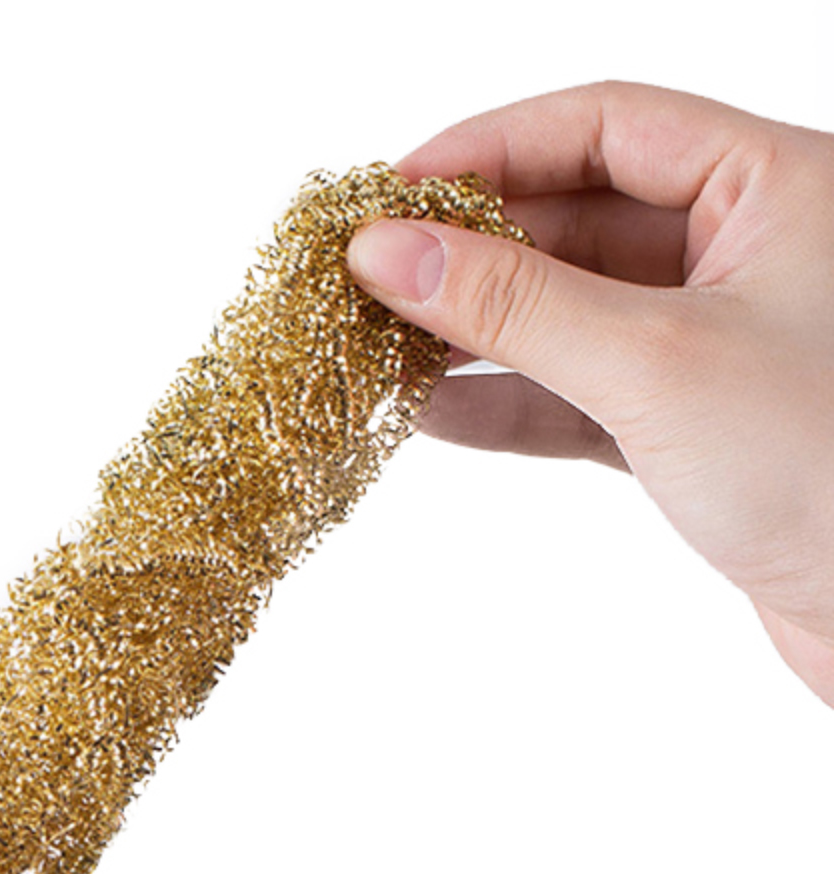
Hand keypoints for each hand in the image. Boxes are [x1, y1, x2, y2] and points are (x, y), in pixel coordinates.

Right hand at [346, 80, 833, 707]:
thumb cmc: (825, 466)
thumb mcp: (651, 363)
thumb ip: (514, 304)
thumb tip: (388, 252)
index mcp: (774, 188)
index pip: (605, 127)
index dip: (490, 150)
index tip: (388, 194)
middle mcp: (745, 254)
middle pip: (574, 220)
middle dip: (467, 252)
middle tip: (366, 279)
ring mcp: (712, 344)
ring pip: (566, 315)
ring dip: (473, 334)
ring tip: (377, 348)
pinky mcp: (687, 430)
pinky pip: (574, 396)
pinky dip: (504, 403)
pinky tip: (429, 412)